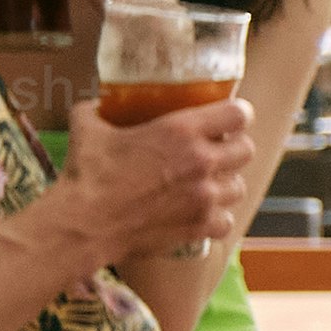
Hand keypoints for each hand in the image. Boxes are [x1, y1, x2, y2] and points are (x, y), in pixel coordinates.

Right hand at [58, 88, 252, 264]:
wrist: (84, 223)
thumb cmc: (87, 175)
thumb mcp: (88, 129)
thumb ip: (95, 111)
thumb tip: (95, 105)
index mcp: (182, 130)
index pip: (239, 113)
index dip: (237, 114)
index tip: (230, 118)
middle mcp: (201, 161)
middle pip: (246, 150)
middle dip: (234, 149)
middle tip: (217, 152)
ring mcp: (204, 197)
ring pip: (238, 187)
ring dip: (225, 184)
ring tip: (207, 185)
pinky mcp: (198, 226)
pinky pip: (226, 221)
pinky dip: (217, 219)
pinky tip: (201, 215)